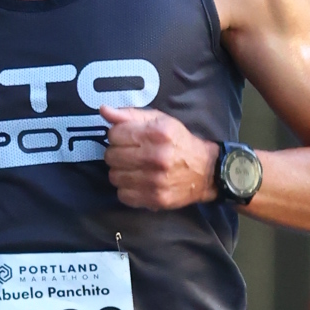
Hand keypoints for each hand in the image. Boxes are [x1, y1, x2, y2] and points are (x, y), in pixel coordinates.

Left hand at [100, 107, 217, 209]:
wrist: (205, 171)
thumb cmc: (179, 142)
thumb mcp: (159, 121)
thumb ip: (130, 115)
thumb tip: (103, 110)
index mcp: (157, 133)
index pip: (114, 134)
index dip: (118, 135)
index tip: (128, 138)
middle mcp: (156, 157)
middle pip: (111, 156)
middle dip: (117, 153)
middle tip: (130, 154)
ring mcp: (155, 180)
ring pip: (114, 176)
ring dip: (120, 172)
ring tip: (134, 168)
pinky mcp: (155, 199)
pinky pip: (122, 195)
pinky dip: (127, 189)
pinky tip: (138, 182)